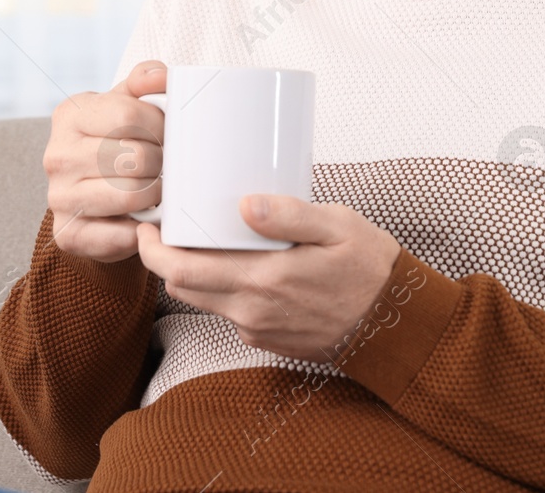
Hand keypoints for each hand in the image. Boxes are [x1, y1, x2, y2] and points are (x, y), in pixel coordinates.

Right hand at [43, 59, 167, 261]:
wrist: (95, 193)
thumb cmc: (116, 142)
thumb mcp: (126, 104)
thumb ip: (144, 81)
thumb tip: (160, 77)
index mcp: (69, 115)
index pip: (128, 114)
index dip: (160, 126)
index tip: (167, 134)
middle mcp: (56, 155)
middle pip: (134, 157)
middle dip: (162, 162)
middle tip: (165, 165)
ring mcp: (58, 196)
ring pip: (130, 195)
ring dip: (155, 193)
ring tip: (158, 187)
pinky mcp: (68, 234)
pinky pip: (119, 234)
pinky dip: (141, 229)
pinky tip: (144, 218)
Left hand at [135, 195, 400, 361]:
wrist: (397, 326)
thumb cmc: (371, 270)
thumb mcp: (339, 227)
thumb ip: (289, 215)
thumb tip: (243, 204)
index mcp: (264, 280)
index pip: (183, 271)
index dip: (153, 250)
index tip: (147, 225)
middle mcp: (253, 312)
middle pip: (183, 288)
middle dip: (165, 259)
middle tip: (167, 227)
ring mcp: (259, 330)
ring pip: (205, 301)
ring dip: (196, 273)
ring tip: (207, 240)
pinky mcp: (268, 339)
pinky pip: (232, 312)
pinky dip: (226, 288)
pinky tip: (246, 264)